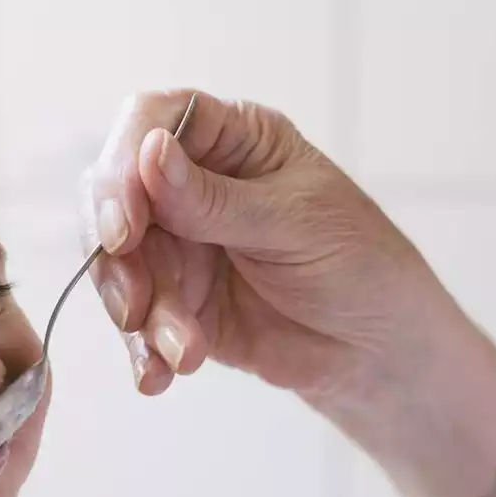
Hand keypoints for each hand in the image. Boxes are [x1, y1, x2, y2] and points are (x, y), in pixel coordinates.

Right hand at [80, 89, 442, 399]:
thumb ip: (214, 199)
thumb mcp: (294, 222)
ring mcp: (180, 244)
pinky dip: (142, 350)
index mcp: (231, 139)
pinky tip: (158, 375)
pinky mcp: (176, 302)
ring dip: (139, 313)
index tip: (125, 223)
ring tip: (184, 353)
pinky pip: (136, 320)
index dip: (124, 164)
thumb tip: (148, 151)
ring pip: (119, 264)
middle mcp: (192, 184)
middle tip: (133, 304)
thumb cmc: (359, 264)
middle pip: (116, 195)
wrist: (379, 352)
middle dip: (117, 254)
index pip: (151, 121)